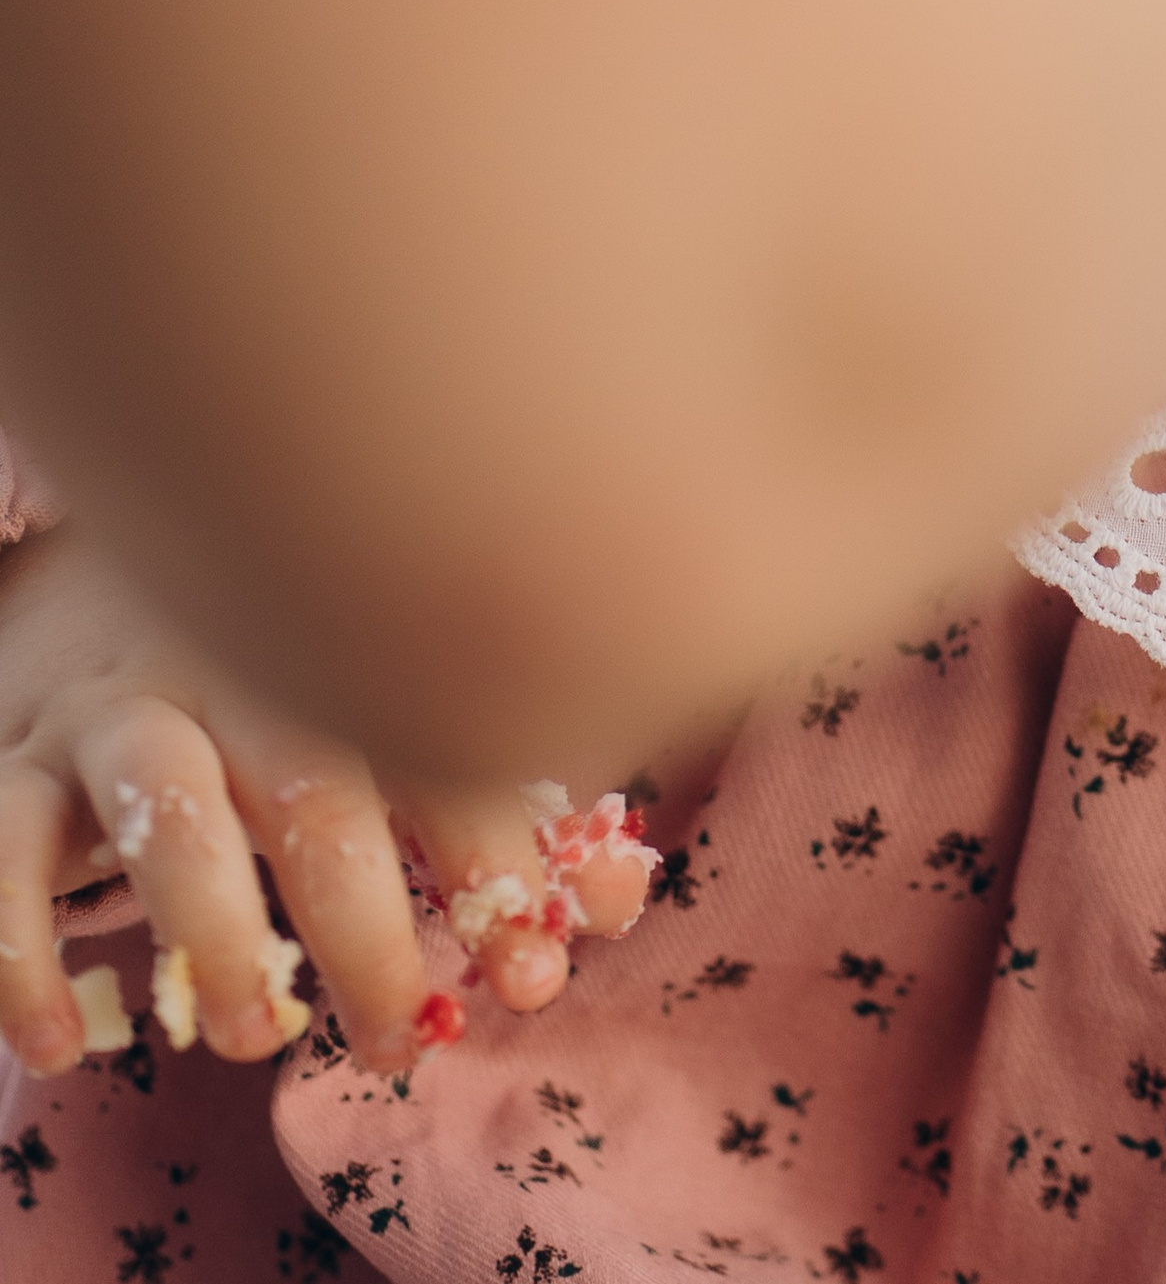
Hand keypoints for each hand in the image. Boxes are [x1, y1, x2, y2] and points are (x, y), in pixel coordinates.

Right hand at [0, 526, 652, 1077]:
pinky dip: (23, 953)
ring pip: (164, 800)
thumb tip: (621, 900)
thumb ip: (491, 810)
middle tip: (405, 1038)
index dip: (501, 858)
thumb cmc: (268, 689)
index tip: (543, 967)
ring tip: (252, 1036)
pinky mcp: (12, 763)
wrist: (76, 599)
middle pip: (314, 784)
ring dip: (217, 932)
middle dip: (369, 925)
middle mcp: (232, 661)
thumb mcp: (371, 733)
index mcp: (340, 646)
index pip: (439, 742)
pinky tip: (56, 1049)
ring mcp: (116, 706)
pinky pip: (5, 849)